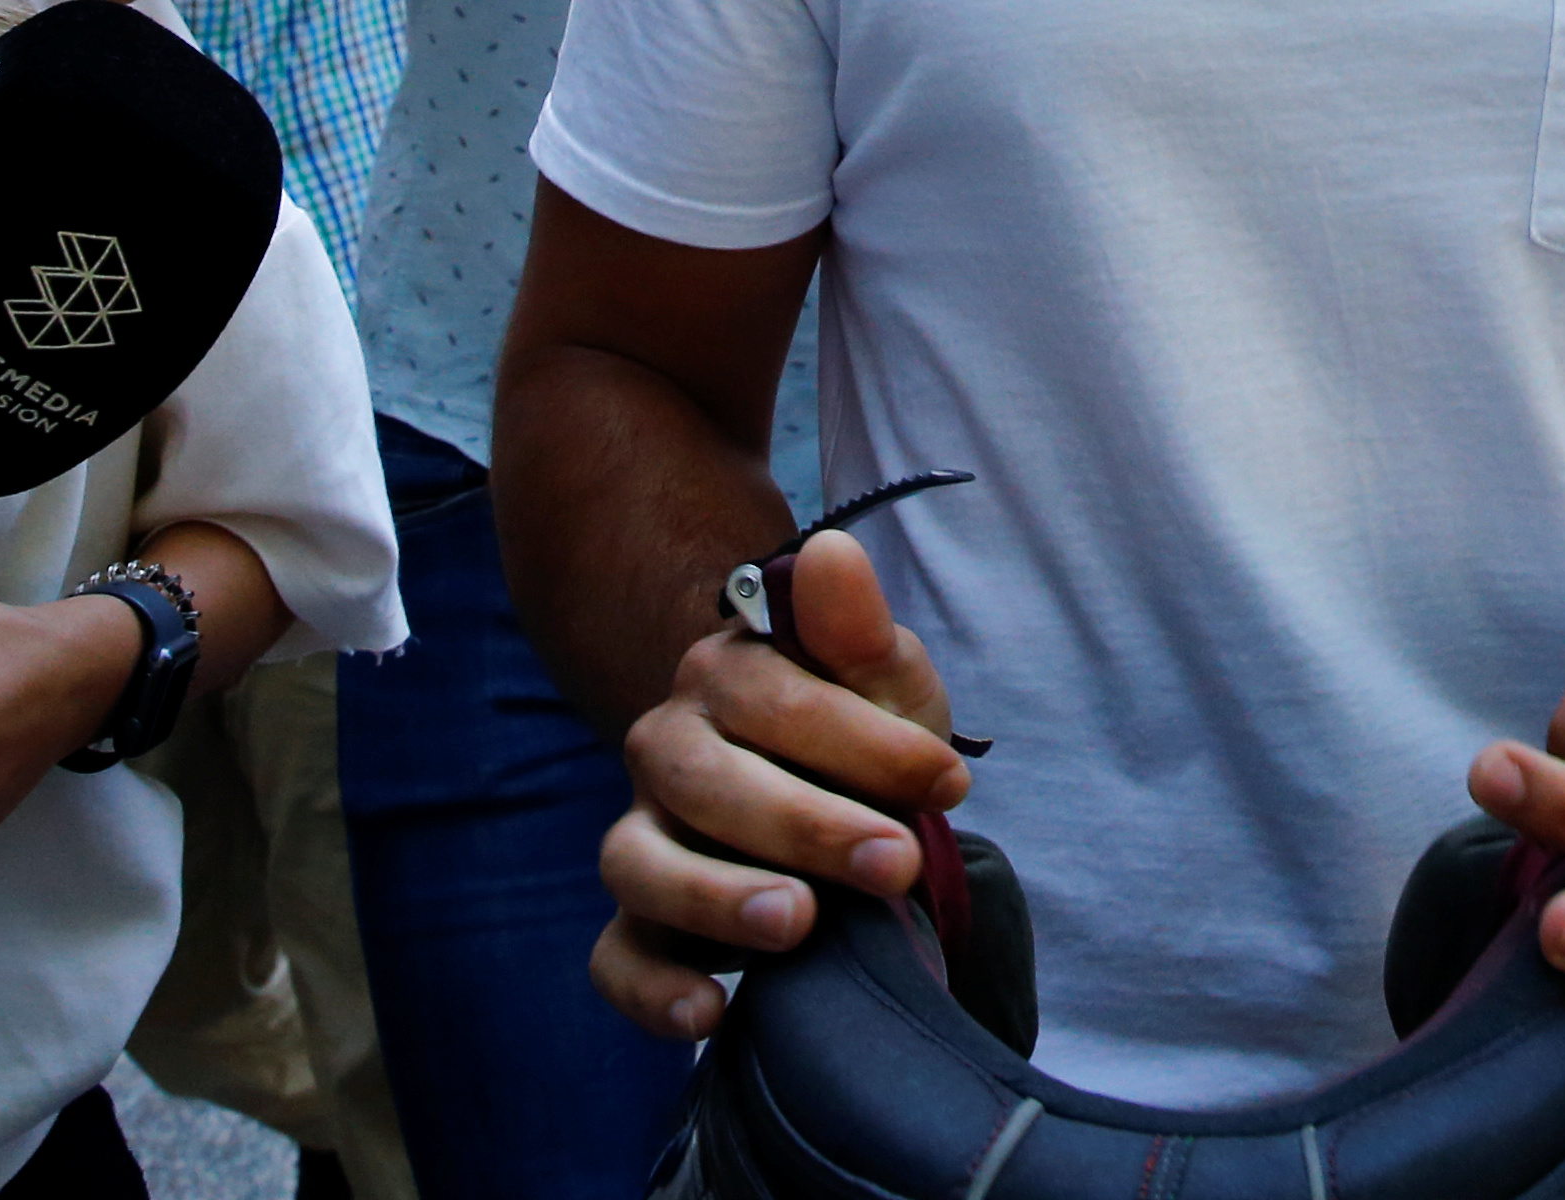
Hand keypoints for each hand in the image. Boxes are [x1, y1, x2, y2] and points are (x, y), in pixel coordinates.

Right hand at [589, 529, 971, 1041]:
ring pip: (638, 863)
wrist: (825, 797)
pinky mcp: (641, 923)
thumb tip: (833, 553)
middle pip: (702, 779)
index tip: (948, 782)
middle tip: (895, 862)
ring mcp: (645, 836)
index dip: (866, 743)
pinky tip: (713, 1012)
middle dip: (804, 824)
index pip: (778, 700)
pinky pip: (616, 959)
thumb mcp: (885, 682)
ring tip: (796, 925)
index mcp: (728, 675)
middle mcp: (669, 749)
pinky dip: (651, 990)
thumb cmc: (860, 737)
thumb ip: (859, 630)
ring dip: (714, 897)